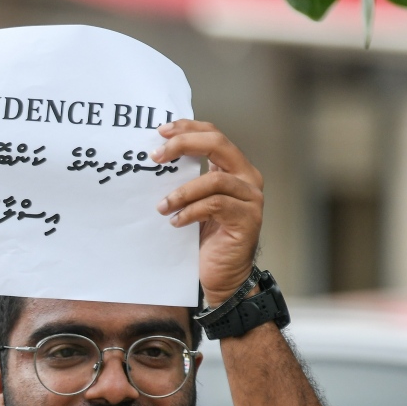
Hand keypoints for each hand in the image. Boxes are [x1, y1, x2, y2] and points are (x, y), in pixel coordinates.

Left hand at [152, 120, 263, 305]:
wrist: (223, 276)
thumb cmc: (205, 240)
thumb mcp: (193, 204)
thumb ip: (185, 181)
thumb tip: (155, 160)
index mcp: (234, 169)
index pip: (214, 136)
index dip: (188, 128)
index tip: (161, 131)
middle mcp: (247, 178)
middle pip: (218, 145)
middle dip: (184, 145)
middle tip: (156, 157)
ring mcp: (251, 198)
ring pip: (214, 179)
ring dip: (181, 191)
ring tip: (162, 206)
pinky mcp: (247, 219)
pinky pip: (215, 205)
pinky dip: (190, 211)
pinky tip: (175, 222)